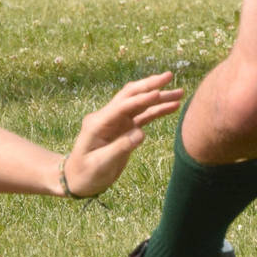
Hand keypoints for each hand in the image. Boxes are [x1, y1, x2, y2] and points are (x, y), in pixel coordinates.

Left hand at [60, 71, 183, 196]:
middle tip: (169, 76)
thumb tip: (141, 134)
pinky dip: (157, 110)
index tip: (158, 93)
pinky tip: (172, 106)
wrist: (77, 180)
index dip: (141, 99)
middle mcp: (108, 117)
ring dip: (158, 97)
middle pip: (131, 96)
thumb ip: (120, 148)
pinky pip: (143, 116)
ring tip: (180, 92)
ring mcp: (117, 122)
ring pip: (140, 104)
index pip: (122, 106)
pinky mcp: (124, 129)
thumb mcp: (100, 164)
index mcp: (98, 123)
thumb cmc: (86, 173)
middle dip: (150, 85)